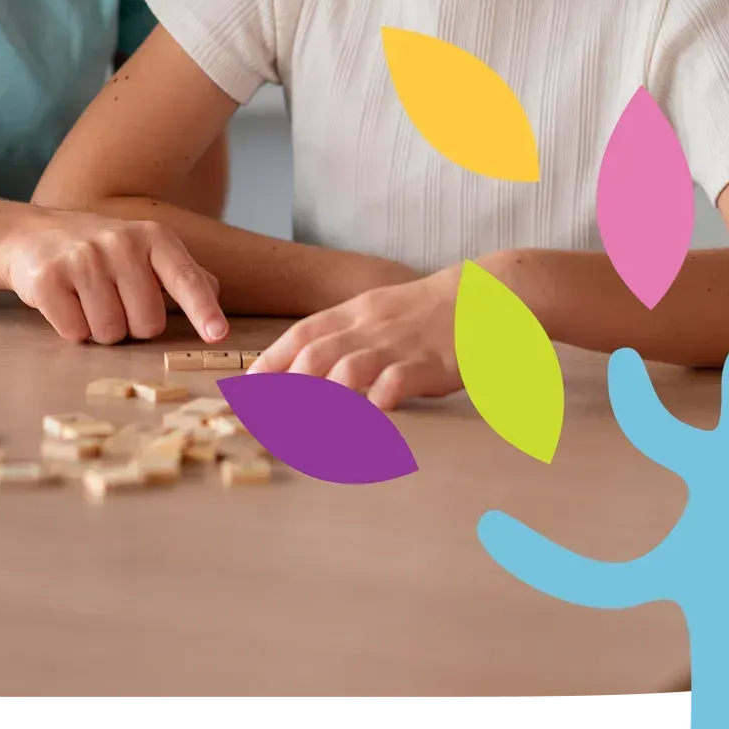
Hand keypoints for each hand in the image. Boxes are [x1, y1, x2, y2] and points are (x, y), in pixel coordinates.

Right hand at [0, 206, 226, 345]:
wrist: (29, 234)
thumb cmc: (97, 249)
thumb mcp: (142, 249)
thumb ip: (180, 273)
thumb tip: (213, 293)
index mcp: (152, 237)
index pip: (185, 278)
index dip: (203, 310)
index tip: (218, 335)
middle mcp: (120, 243)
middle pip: (147, 324)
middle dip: (131, 325)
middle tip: (112, 300)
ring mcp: (83, 259)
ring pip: (110, 333)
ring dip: (99, 329)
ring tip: (86, 299)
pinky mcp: (49, 279)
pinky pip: (75, 333)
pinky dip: (72, 328)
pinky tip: (64, 301)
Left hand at [247, 267, 460, 410]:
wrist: (482, 298)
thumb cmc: (422, 313)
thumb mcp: (376, 314)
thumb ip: (341, 336)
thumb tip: (298, 367)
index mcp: (354, 313)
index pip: (301, 335)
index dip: (270, 363)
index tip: (245, 391)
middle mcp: (369, 327)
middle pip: (316, 355)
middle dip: (285, 390)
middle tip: (265, 422)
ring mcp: (399, 345)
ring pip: (349, 368)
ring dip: (322, 399)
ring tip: (303, 430)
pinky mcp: (430, 363)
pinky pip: (397, 380)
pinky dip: (377, 399)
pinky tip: (364, 419)